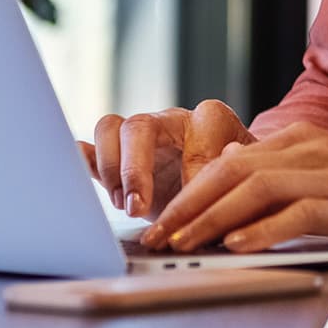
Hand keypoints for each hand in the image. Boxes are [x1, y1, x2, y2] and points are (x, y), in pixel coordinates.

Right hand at [79, 100, 251, 218]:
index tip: (193, 203)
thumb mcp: (248, 177)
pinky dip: (82, 162)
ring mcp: (140, 137)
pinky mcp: (117, 156)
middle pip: (140, 125)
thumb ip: (238, 168)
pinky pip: (90, 149)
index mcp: (209, 120)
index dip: (194, 167)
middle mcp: (170, 121)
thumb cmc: (239, 180)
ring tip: (121, 204)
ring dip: (111, 169)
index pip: (198, 130)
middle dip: (135, 169)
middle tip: (136, 208)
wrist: (224, 185)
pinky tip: (79, 185)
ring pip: (111, 128)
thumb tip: (227, 157)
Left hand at [144, 125, 327, 253]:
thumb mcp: (326, 177)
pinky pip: (297, 213)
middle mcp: (311, 148)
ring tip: (185, 245)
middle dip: (189, 204)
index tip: (160, 222)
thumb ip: (282, 176)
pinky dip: (262, 230)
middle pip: (233, 169)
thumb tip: (230, 174)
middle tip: (157, 238)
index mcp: (301, 139)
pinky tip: (237, 247)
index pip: (230, 160)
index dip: (190, 190)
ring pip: (257, 187)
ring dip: (214, 218)